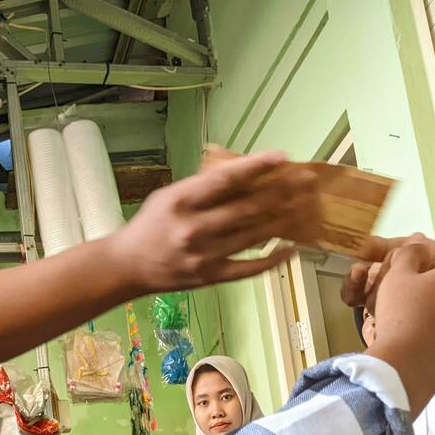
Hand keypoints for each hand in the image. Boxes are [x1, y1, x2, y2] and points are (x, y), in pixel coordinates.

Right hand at [103, 149, 320, 290]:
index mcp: (181, 201)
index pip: (226, 179)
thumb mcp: (169, 196)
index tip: (282, 156)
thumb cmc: (151, 225)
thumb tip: (244, 170)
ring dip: (283, 220)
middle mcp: (194, 228)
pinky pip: (248, 269)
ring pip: (253, 236)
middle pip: (247, 208)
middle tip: (306, 180)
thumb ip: (203, 185)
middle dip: (281, 192)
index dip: (256, 167)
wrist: (128, 267)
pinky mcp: (210, 277)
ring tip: (306, 207)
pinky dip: (271, 260)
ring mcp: (204, 256)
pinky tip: (290, 249)